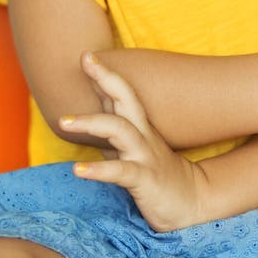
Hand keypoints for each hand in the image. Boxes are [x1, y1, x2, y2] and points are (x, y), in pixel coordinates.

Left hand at [58, 51, 208, 232]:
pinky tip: (78, 168)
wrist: (193, 202)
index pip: (122, 94)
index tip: (87, 54)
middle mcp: (143, 135)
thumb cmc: (158, 174)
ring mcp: (145, 156)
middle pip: (127, 99)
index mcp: (140, 127)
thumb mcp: (134, 148)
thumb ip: (115, 130)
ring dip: (91, 122)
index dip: (105, 74)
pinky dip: (99, 169)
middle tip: (84, 60)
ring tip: (63, 121)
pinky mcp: (146, 180)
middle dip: (106, 78)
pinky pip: (121, 173)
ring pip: (120, 130)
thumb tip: (91, 113)